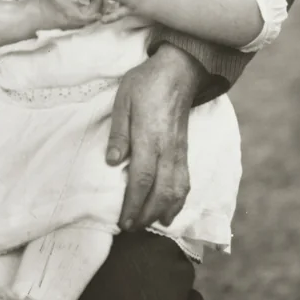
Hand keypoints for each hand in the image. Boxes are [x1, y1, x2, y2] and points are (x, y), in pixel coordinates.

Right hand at [40, 0, 102, 30]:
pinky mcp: (81, 23)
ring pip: (97, 14)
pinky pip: (93, 15)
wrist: (40, 16)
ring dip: (99, 3)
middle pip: (100, 12)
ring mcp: (81, 24)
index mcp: (76, 16)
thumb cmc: (47, 3)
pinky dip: (95, 6)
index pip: (96, 11)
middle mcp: (81, 23)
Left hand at [106, 44, 204, 230]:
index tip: (123, 221)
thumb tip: (113, 162)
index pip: (142, 179)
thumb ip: (118, 133)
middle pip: (160, 192)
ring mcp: (179, 151)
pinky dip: (178, 200)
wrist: (180, 70)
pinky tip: (169, 211)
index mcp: (149, 137)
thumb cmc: (146, 83)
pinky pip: (186, 181)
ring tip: (147, 224)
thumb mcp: (122, 100)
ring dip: (163, 212)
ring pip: (176, 190)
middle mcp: (168, 149)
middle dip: (146, 215)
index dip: (133, 204)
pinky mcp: (186, 150)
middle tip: (130, 229)